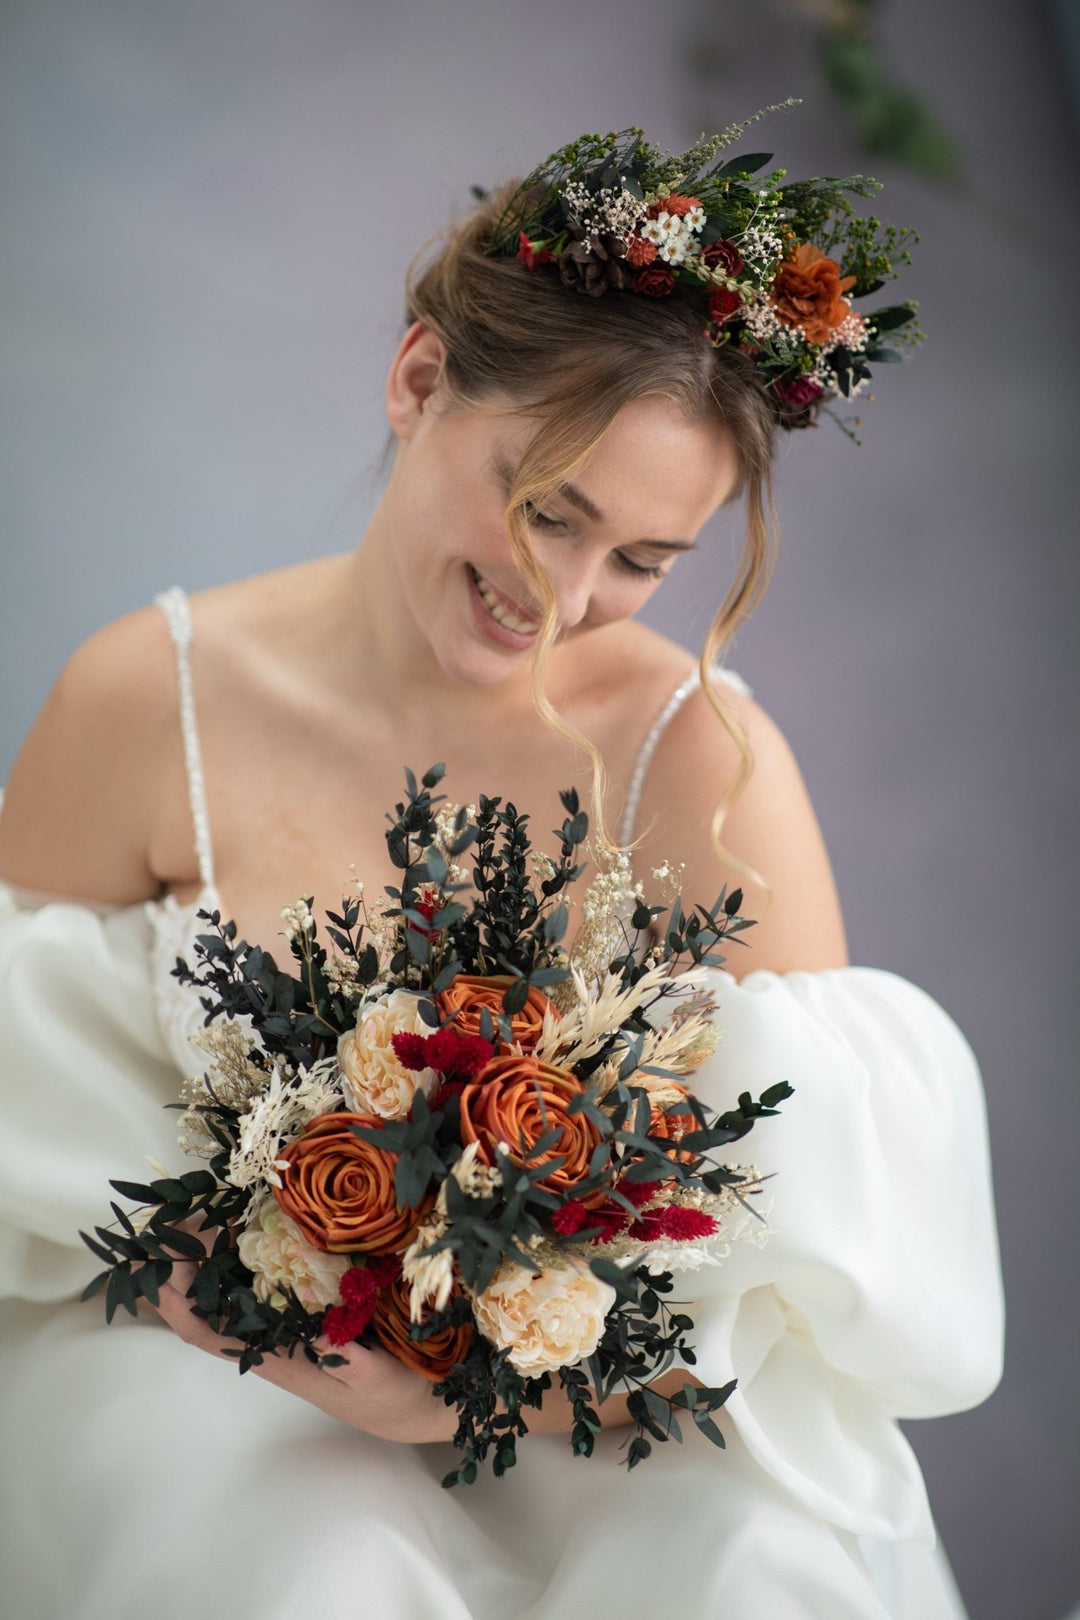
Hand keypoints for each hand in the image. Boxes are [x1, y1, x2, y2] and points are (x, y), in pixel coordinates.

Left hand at [143, 1228, 456, 1444]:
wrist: (410, 1409)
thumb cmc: (391, 1397)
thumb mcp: (376, 1380)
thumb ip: (350, 1362)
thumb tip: (321, 1336)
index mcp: (275, 1356)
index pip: (206, 1330)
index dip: (177, 1299)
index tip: (161, 1261)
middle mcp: (268, 1341)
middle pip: (203, 1306)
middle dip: (179, 1268)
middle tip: (174, 1217)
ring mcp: (281, 1329)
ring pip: (225, 1294)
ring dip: (206, 1259)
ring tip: (201, 1212)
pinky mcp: (301, 1318)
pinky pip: (256, 1286)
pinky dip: (242, 1257)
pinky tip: (249, 1228)